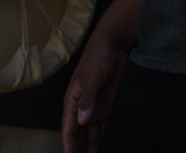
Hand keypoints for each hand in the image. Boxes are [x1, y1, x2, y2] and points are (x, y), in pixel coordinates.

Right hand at [62, 30, 129, 152]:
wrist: (116, 45)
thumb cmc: (97, 57)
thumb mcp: (90, 77)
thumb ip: (87, 99)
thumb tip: (82, 120)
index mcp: (72, 103)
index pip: (69, 131)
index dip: (70, 147)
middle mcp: (83, 110)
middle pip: (80, 138)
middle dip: (82, 152)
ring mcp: (97, 110)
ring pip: (93, 136)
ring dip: (95, 148)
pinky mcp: (110, 107)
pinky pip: (107, 128)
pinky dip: (108, 138)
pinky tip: (111, 146)